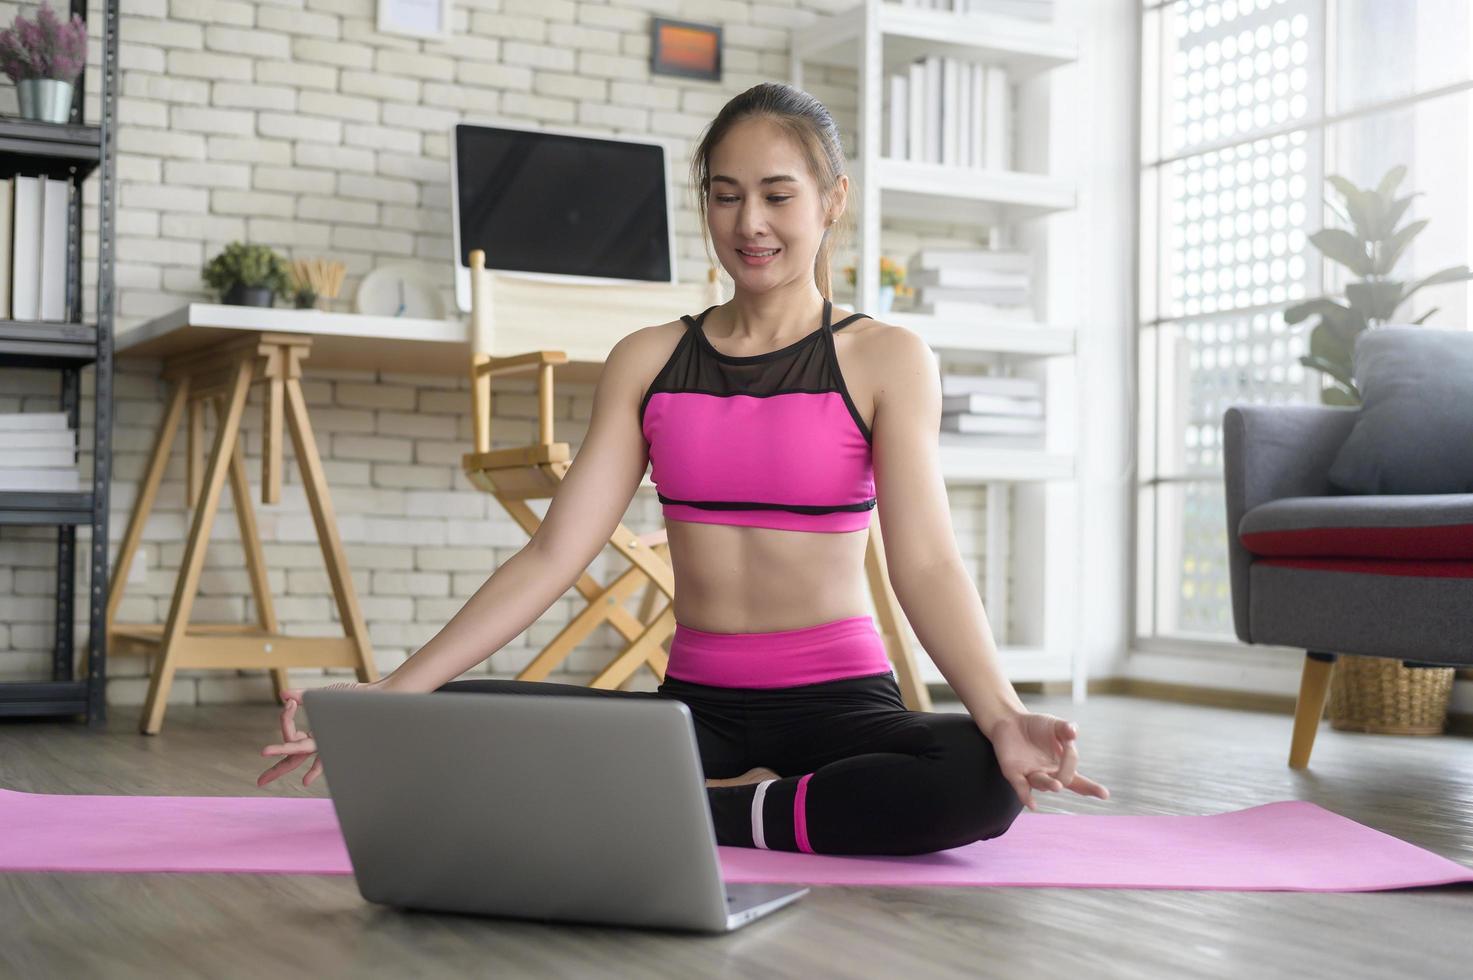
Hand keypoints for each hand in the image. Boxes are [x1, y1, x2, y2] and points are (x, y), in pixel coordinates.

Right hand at [256, 680, 378, 788]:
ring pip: (302, 751)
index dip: (284, 719)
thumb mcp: (322, 696)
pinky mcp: (341, 738)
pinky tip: (306, 779)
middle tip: (259, 782)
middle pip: (292, 757)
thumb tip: (282, 693)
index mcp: (316, 732)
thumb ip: (302, 697)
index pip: (290, 736)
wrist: (379, 696)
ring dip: (284, 752)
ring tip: (267, 755)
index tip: (288, 702)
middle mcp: (321, 741)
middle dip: (276, 769)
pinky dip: (315, 765)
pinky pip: (324, 752)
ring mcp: (330, 741)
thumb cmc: (354, 698)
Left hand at [983, 711, 1109, 812]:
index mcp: (1062, 766)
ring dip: (1049, 784)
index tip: (1104, 794)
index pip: (1079, 781)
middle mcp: (1048, 774)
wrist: (1010, 721)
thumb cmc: (1037, 726)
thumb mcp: (1054, 724)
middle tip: (1067, 774)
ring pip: (1042, 783)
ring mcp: (1031, 775)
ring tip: (1057, 785)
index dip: (1092, 789)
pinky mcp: (1014, 773)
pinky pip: (1021, 787)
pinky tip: (1033, 805)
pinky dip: (1026, 796)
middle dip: (1067, 779)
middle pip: (1062, 783)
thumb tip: (1073, 732)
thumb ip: (1065, 728)